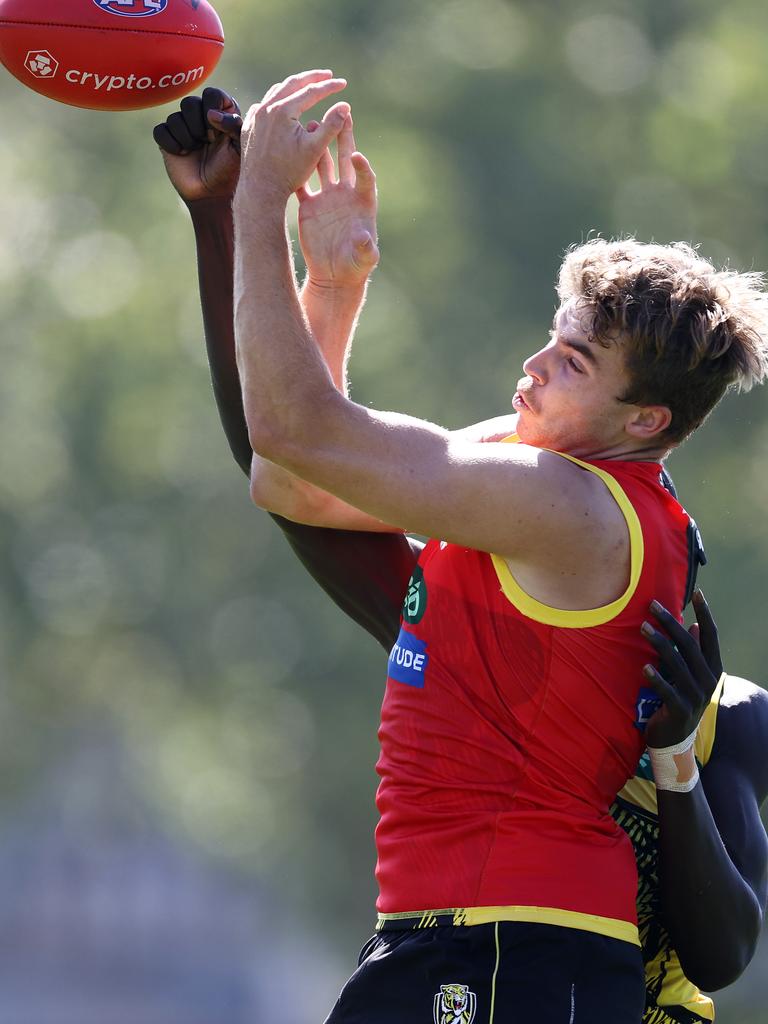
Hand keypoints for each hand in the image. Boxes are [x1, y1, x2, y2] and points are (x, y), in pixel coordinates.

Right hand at [153, 87, 241, 203]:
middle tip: (207, 143)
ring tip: (196, 151)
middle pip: (189, 102)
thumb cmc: (229, 170)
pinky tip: (182, 154)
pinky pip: (161, 130)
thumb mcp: (239, 147)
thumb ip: (233, 124)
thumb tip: (210, 114)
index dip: (212, 110)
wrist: (211, 194)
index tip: (218, 132)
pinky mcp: (167, 139)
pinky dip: (171, 144)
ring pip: (174, 117)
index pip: (212, 93)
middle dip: (198, 126)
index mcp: (221, 112)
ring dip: (187, 138)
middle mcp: (201, 115)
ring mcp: (182, 126)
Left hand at [237, 70, 349, 203]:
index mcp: (284, 110)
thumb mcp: (315, 149)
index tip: (343, 83)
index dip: (330, 87)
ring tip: (307, 85)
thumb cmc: (289, 172)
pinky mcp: (249, 126)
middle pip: (292, 83)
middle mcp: (267, 108)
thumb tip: (345, 106)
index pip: (311, 91)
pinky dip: (277, 99)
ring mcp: (255, 116)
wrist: (261, 190)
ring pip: (276, 92)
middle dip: (311, 78)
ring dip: (293, 86)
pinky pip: (264, 105)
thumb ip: (332, 125)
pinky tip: (284, 103)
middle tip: (327, 74)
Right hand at [297, 114, 378, 288]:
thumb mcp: (363, 259)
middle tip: (341, 115)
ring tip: (309, 124)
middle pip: (345, 160)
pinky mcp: (309, 207)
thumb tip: (365, 239)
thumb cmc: (355, 267)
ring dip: (316, 147)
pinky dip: (295, 171)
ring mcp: (326, 198)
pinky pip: (301, 185)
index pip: (364, 177)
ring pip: (322, 166)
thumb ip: (366, 249)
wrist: (334, 275)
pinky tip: (286, 153)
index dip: (362, 166)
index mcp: (363, 202)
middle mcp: (345, 195)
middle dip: (343, 138)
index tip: (357, 155)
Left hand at [642, 590, 723, 748]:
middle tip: (652, 605)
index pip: (712, 636)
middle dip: (670, 623)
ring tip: (643, 627)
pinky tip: (644, 667)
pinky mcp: (680, 711)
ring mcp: (696, 697)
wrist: (674, 739)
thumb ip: (693, 653)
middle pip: (690, 645)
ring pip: (678, 664)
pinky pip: (668, 692)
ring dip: (659, 644)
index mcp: (712, 669)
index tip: (698, 592)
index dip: (706, 613)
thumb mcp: (689, 676)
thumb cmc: (679, 700)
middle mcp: (708, 681)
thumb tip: (694, 625)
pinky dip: (656, 679)